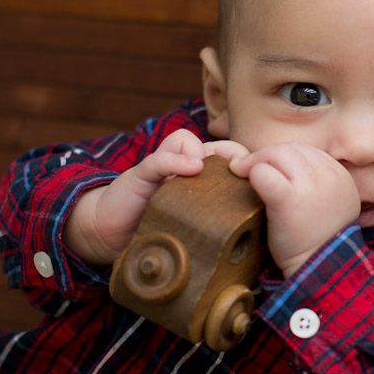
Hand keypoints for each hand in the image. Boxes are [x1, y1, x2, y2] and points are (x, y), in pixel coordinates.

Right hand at [63, 129, 248, 264]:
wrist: (113, 232)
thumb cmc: (159, 228)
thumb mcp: (194, 226)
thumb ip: (218, 220)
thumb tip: (253, 231)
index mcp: (201, 178)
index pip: (230, 157)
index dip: (246, 165)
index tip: (260, 181)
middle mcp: (184, 166)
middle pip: (216, 146)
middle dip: (232, 156)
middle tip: (243, 173)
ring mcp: (163, 167)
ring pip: (189, 142)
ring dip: (203, 156)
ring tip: (210, 175)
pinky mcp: (142, 173)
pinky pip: (161, 158)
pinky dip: (176, 160)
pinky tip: (190, 168)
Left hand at [229, 143, 359, 277]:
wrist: (319, 269)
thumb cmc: (316, 241)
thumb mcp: (327, 205)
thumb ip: (313, 182)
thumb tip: (278, 165)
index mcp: (339, 175)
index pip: (305, 151)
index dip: (283, 159)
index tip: (271, 173)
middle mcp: (328, 175)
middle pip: (289, 148)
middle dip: (266, 157)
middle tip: (247, 170)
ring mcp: (310, 185)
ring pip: (274, 154)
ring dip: (255, 163)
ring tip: (243, 176)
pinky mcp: (288, 198)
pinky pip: (263, 173)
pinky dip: (252, 175)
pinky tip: (247, 185)